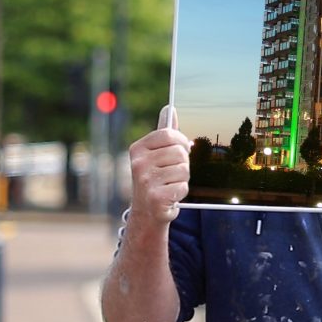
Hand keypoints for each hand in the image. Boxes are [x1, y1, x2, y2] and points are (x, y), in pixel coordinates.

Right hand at [128, 106, 190, 226]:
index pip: (169, 134)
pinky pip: (183, 186)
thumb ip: (164, 133)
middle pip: (180, 152)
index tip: (180, 149)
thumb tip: (170, 108)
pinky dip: (180, 192)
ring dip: (182, 178)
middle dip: (183, 163)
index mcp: (138, 149)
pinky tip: (169, 195)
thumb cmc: (155, 178)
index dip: (181, 141)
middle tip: (171, 172)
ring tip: (169, 184)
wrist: (146, 213)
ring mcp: (146, 181)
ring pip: (184, 170)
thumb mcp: (156, 154)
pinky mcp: (156, 197)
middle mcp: (138, 164)